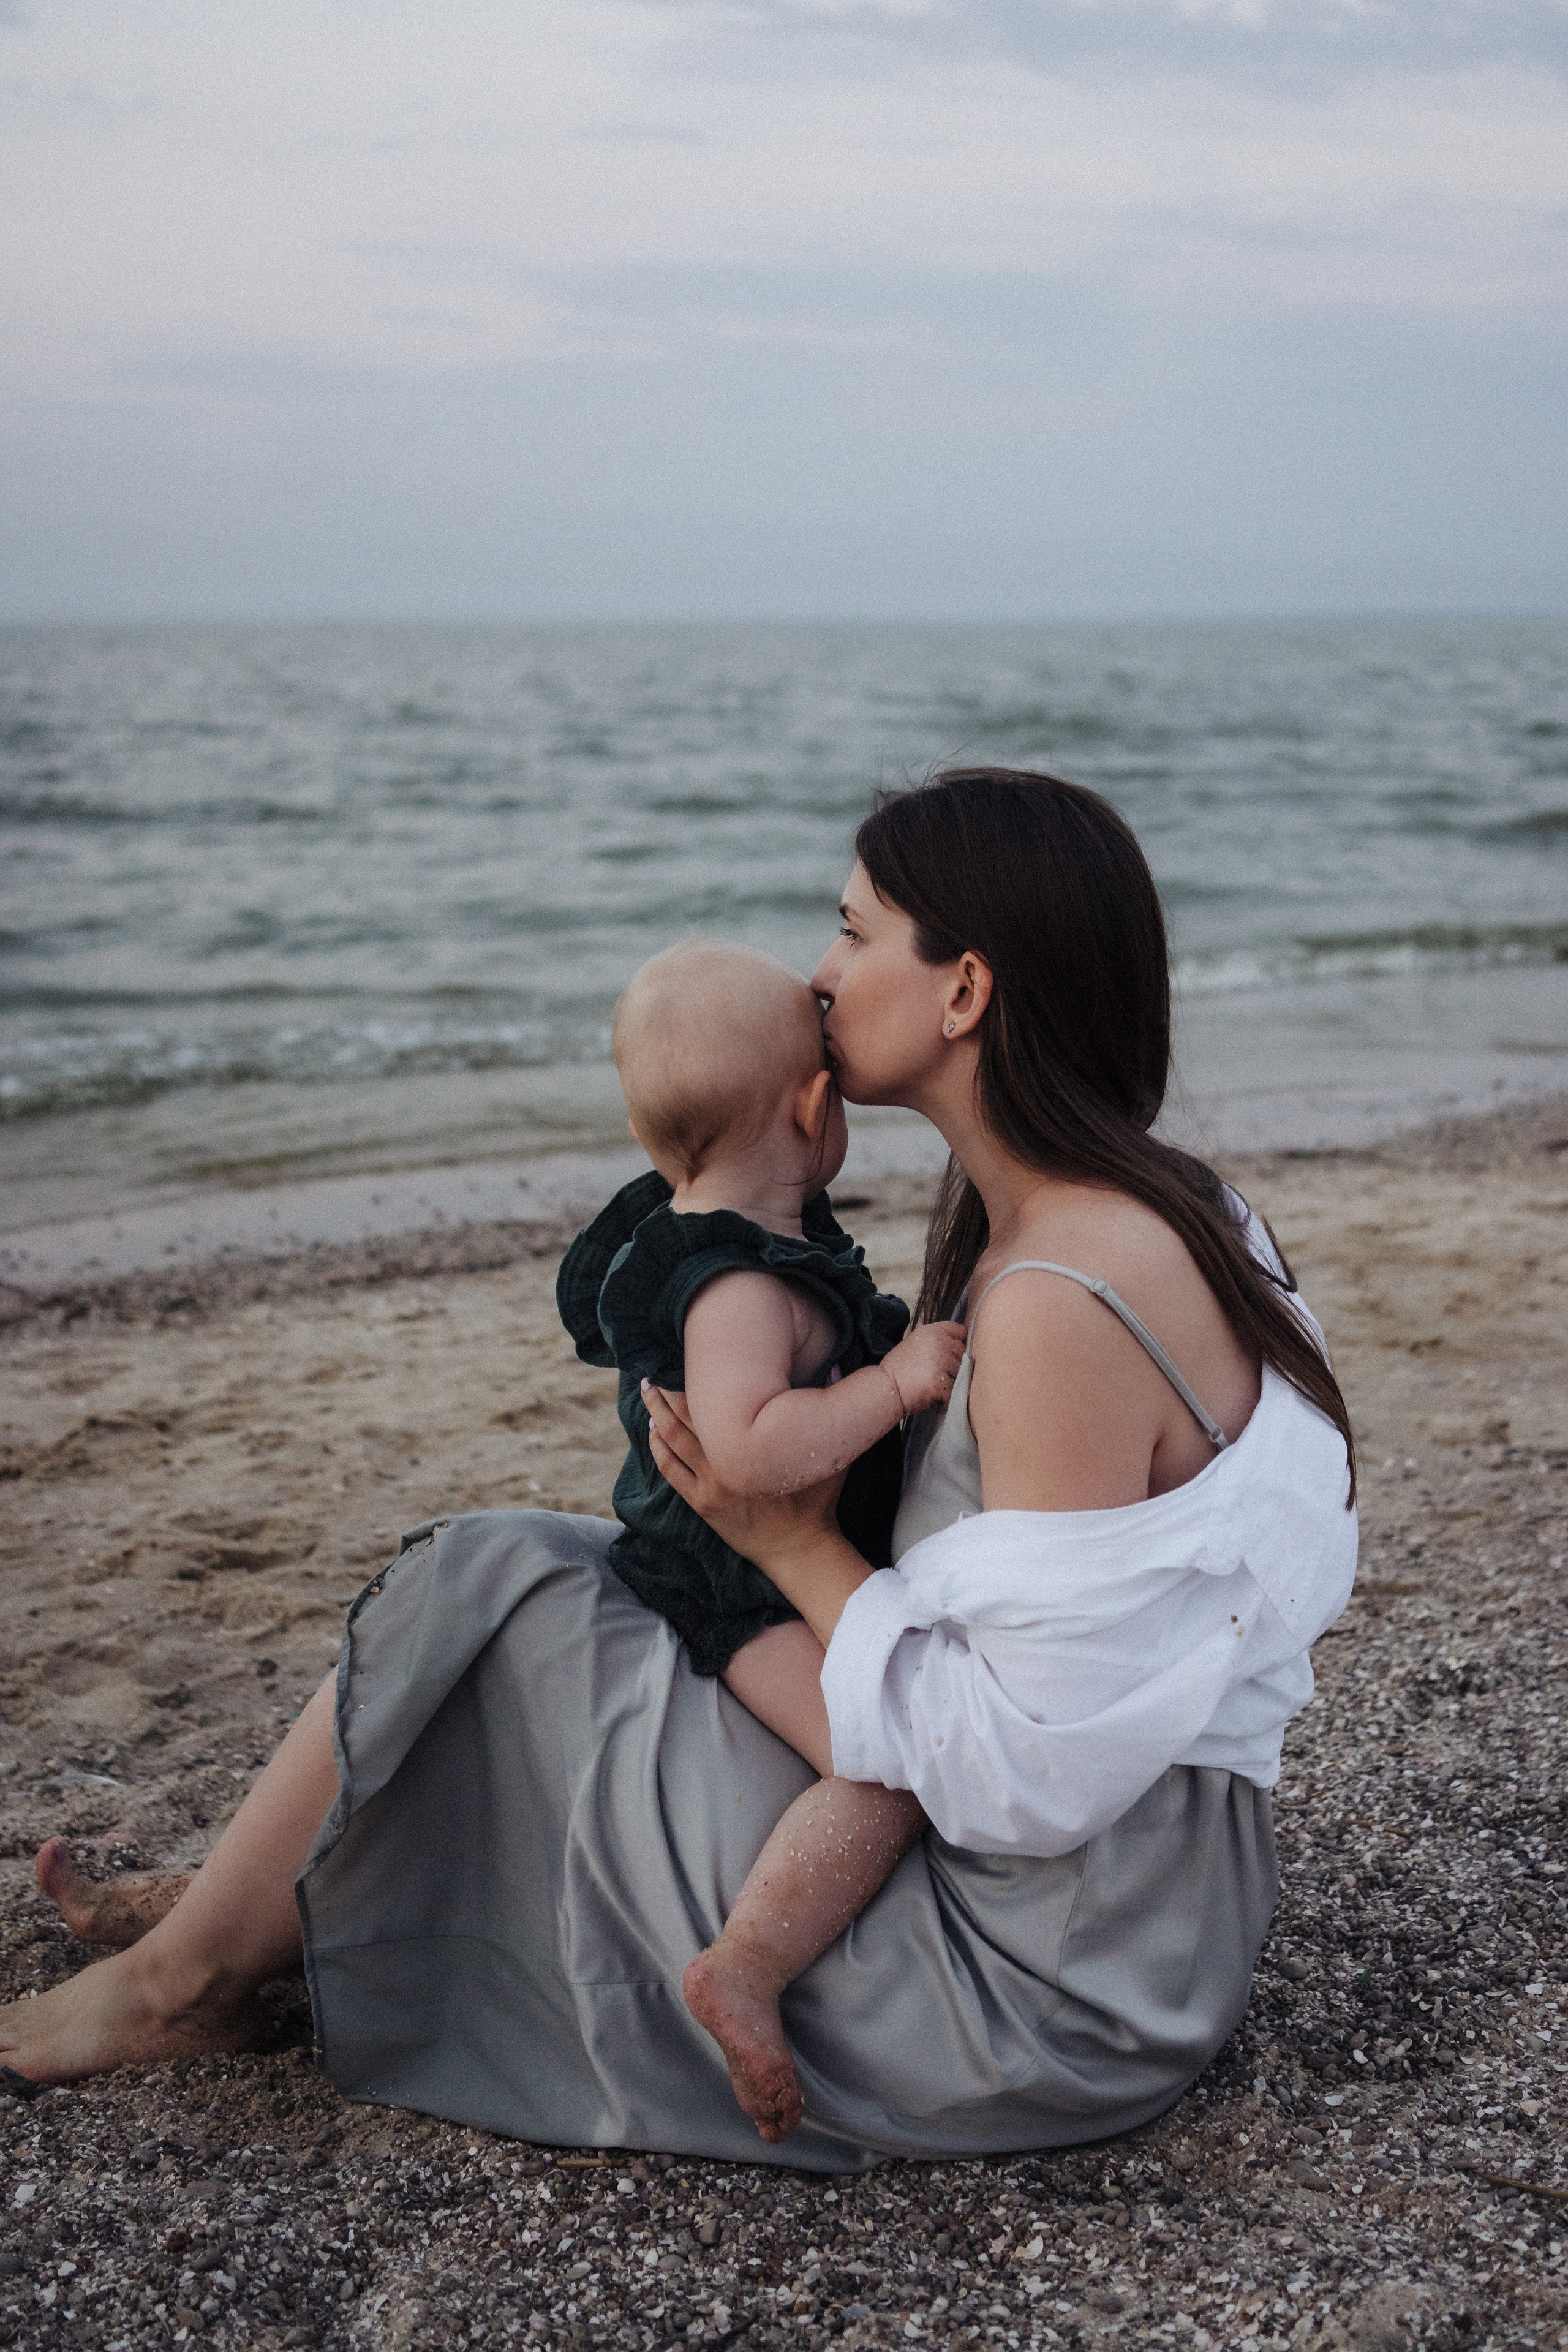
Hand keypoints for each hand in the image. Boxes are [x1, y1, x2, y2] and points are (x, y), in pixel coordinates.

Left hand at [642, 1381, 846, 1567]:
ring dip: (657, 1412)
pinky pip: (671, 1470)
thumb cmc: (817, 1499)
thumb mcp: (829, 1454)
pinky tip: (652, 1430)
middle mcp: (725, 1460)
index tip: (692, 1354)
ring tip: (647, 1389)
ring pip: (673, 1439)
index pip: (717, 1399)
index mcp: (753, 1443)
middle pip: (687, 1414)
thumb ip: (826, 1407)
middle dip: (669, 1388)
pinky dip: (658, 1447)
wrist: (799, 1548)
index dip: (699, 1375)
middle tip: (655, 1363)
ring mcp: (710, 1483)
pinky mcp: (701, 1503)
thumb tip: (837, 1364)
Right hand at [879, 1320, 966, 1414]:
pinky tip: (933, 1396)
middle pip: (964, 1354)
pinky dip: (946, 1398)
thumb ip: (937, 1340)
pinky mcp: (942, 1382)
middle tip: (935, 1373)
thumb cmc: (899, 1367)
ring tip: (933, 1384)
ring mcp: (942, 1363)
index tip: (950, 1353)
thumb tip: (958, 1346)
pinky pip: (955, 1392)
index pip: (961, 1332)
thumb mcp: (917, 1341)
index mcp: (935, 1331)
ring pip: (962, 1374)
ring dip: (952, 1382)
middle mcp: (941, 1344)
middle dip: (954, 1365)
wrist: (885, 1386)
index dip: (958, 1343)